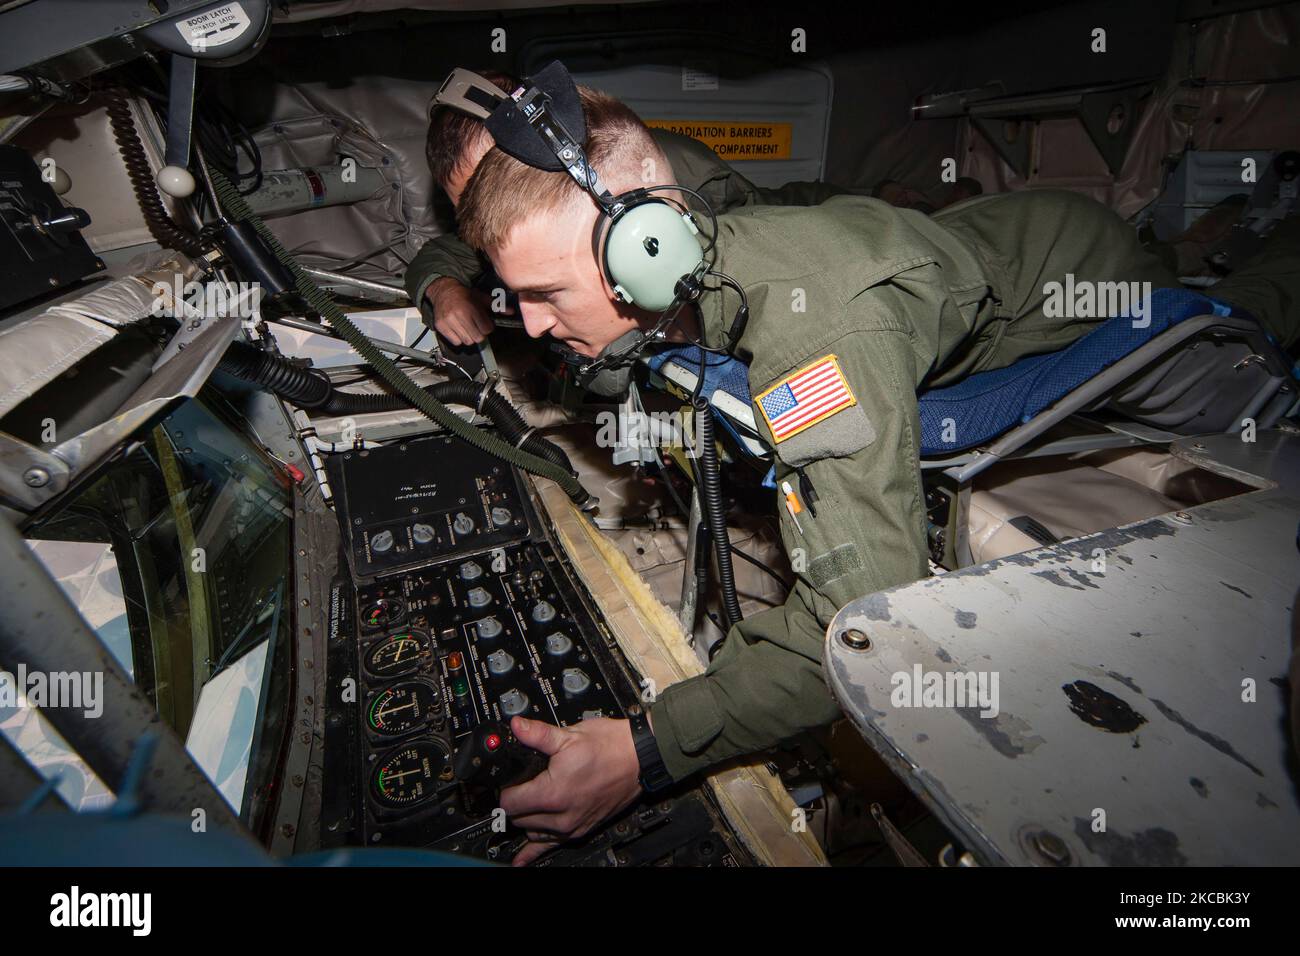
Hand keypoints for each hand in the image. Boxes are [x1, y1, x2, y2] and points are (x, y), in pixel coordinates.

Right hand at [425, 277, 498, 345]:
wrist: (444, 290)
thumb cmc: (464, 294)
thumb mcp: (482, 298)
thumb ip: (497, 306)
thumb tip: (511, 312)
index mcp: (471, 308)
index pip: (486, 329)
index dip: (487, 328)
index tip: (484, 323)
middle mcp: (459, 315)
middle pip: (477, 338)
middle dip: (479, 334)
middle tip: (476, 326)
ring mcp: (449, 321)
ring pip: (467, 342)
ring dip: (469, 337)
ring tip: (467, 327)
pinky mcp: (441, 327)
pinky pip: (455, 342)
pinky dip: (458, 339)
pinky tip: (459, 329)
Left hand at [499, 715, 641, 866]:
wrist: (640, 757)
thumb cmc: (610, 747)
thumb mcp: (569, 736)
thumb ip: (537, 734)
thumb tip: (516, 727)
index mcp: (553, 793)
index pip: (509, 803)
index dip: (505, 789)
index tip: (508, 780)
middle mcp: (561, 817)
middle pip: (518, 819)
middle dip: (515, 803)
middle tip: (519, 786)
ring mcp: (572, 826)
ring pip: (532, 832)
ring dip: (526, 820)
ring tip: (525, 806)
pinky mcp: (582, 830)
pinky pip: (552, 846)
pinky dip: (534, 852)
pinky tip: (521, 861)